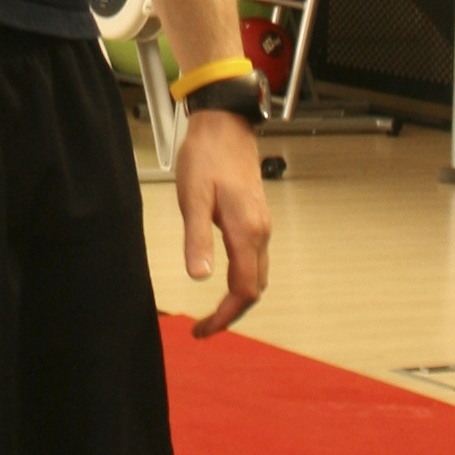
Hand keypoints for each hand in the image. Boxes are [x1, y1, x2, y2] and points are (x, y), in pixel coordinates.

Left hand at [177, 112, 269, 336]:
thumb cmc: (207, 157)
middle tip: (205, 327)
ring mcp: (261, 225)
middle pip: (254, 289)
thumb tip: (198, 277)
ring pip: (257, 275)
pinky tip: (224, 278)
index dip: (224, 316)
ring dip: (238, 297)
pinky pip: (255, 259)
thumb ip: (197, 240)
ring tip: (212, 310)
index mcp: (246, 233)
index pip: (243, 291)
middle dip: (231, 313)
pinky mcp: (255, 217)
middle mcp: (260, 233)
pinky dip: (242, 278)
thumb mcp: (193, 200)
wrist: (225, 125)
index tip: (203, 329)